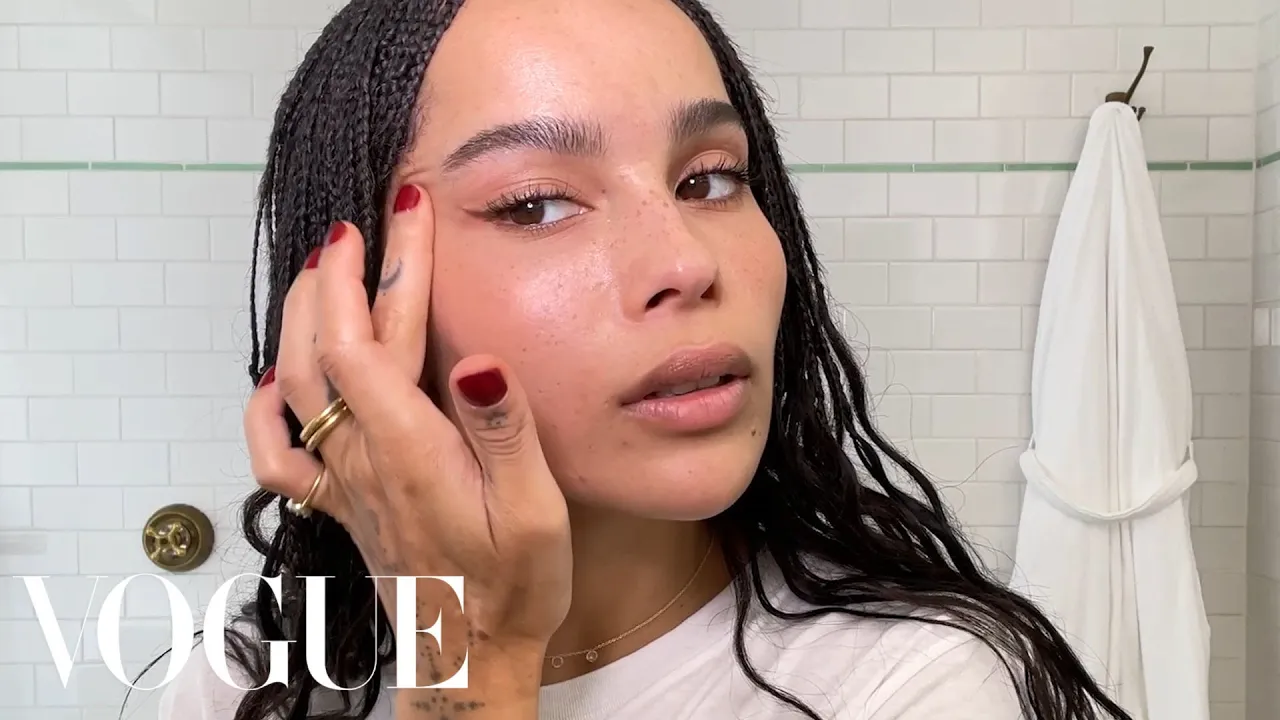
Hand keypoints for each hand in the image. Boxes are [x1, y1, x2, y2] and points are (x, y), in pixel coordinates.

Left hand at [243, 184, 572, 684]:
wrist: (472, 655)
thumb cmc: (514, 586)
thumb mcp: (536, 510)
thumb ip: (505, 433)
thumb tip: (481, 358)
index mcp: (412, 452)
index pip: (375, 340)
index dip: (382, 271)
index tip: (402, 215)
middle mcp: (364, 460)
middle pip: (326, 351)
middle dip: (338, 275)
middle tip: (362, 224)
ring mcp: (345, 483)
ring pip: (295, 386)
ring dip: (302, 319)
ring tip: (323, 268)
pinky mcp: (341, 504)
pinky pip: (278, 455)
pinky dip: (263, 407)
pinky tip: (273, 379)